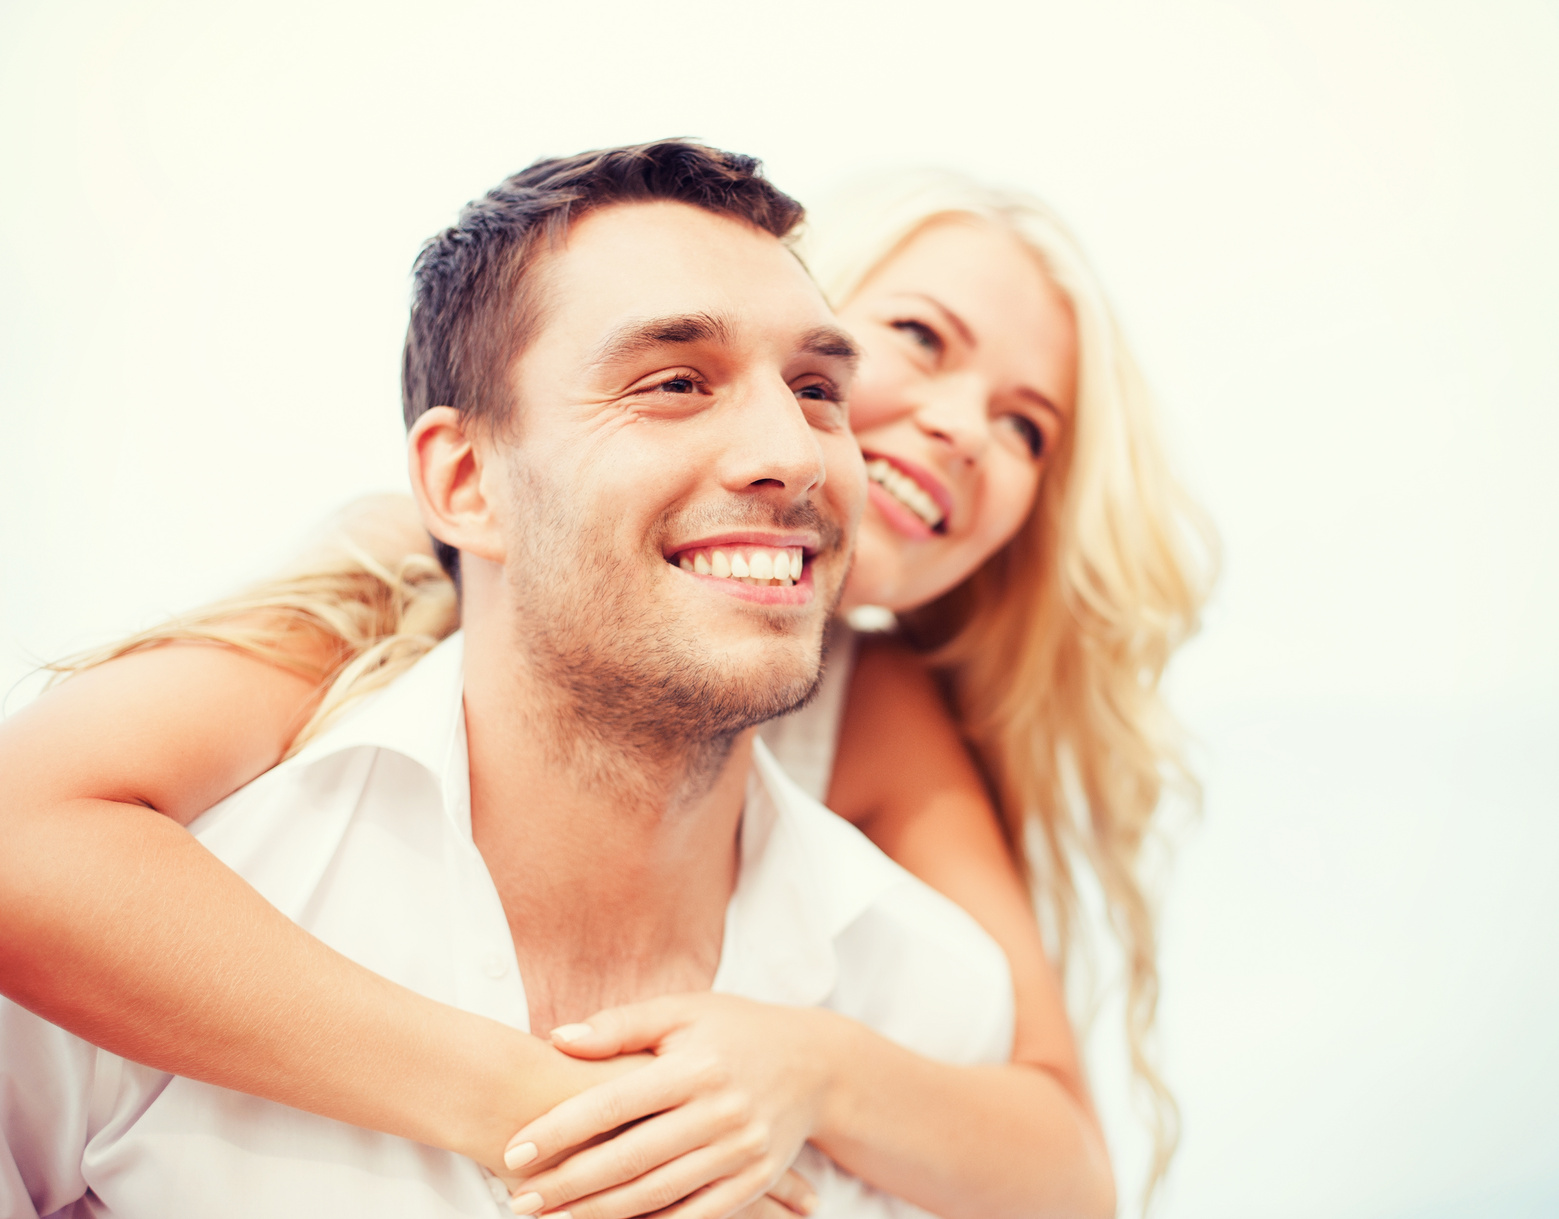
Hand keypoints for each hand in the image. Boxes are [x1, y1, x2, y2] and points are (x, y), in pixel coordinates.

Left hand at [502, 993, 839, 1218]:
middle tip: (519, 1199)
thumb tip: (556, 1038)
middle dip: (568, 1184)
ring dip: (599, 1212)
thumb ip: (621, 1025)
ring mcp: (741, 1151)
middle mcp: (720, 1111)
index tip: (516, 1149)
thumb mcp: (684, 1010)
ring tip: (552, 1216)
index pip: (614, 1103)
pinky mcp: (755, 1180)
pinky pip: (698, 1216)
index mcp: (696, 1065)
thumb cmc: (738, 1029)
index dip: (561, 1128)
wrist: (818, 1064)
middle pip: (629, 1159)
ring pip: (657, 1194)